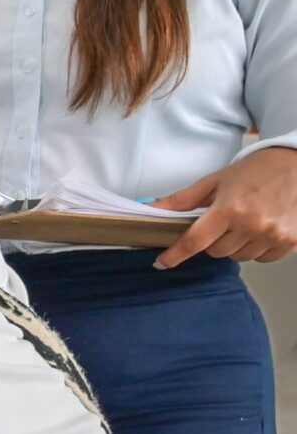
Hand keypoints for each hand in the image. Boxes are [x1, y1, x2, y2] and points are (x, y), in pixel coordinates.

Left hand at [152, 149, 296, 266]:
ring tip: (245, 221)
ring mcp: (274, 236)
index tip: (161, 263)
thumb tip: (151, 209)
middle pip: (216, 252)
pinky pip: (262, 258)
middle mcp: (252, 225)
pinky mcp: (291, 242)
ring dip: (235, 245)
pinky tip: (261, 228)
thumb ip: (182, 200)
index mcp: (230, 209)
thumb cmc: (256, 170)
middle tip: (222, 221)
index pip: (195, 241)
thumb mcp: (215, 181)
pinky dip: (257, 248)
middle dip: (212, 240)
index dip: (175, 254)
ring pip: (238, 257)